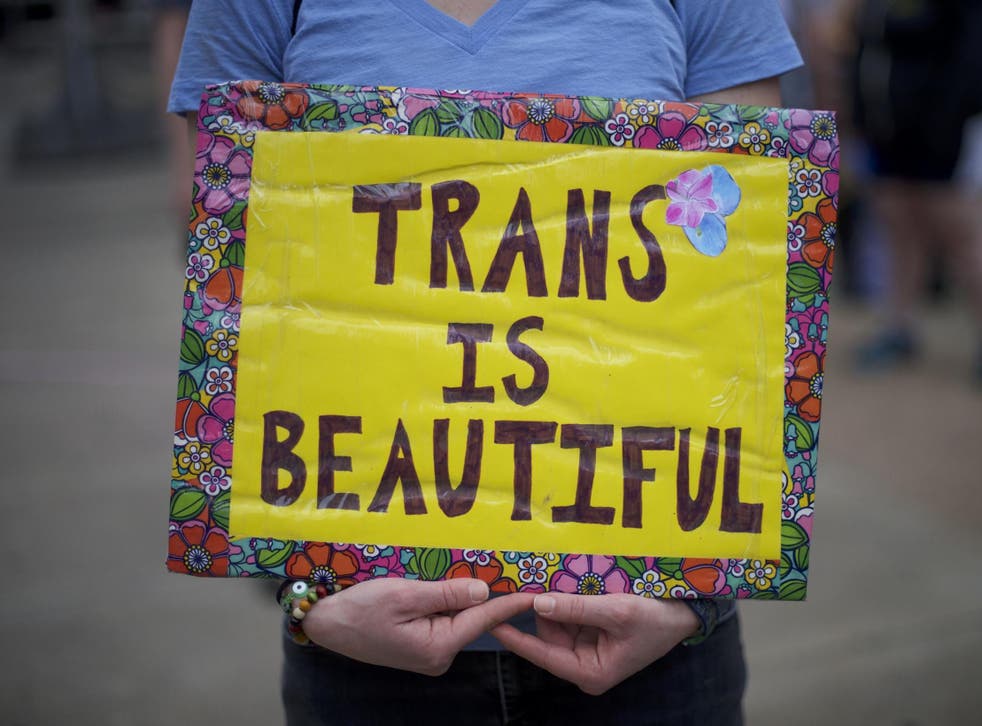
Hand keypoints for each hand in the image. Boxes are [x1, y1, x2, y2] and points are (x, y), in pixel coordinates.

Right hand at [301, 578, 535, 674]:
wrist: (325, 623)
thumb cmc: (359, 608)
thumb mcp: (404, 594)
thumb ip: (446, 593)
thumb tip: (484, 591)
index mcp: (437, 647)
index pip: (483, 619)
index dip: (510, 602)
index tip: (535, 591)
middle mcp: (437, 655)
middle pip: (472, 618)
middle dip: (489, 594)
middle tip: (513, 568)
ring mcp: (428, 652)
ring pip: (457, 617)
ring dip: (466, 596)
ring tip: (487, 569)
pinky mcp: (419, 643)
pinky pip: (442, 618)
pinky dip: (449, 601)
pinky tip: (453, 583)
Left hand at [491, 593, 699, 694]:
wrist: (685, 613)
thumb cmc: (656, 617)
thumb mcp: (616, 611)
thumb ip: (576, 608)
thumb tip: (538, 602)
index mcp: (590, 672)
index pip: (542, 653)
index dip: (514, 635)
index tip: (491, 619)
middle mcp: (585, 665)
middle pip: (547, 634)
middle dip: (542, 608)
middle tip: (530, 578)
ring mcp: (587, 648)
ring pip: (555, 621)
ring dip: (556, 599)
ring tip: (560, 576)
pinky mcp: (591, 632)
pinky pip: (568, 613)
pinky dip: (567, 598)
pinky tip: (569, 580)